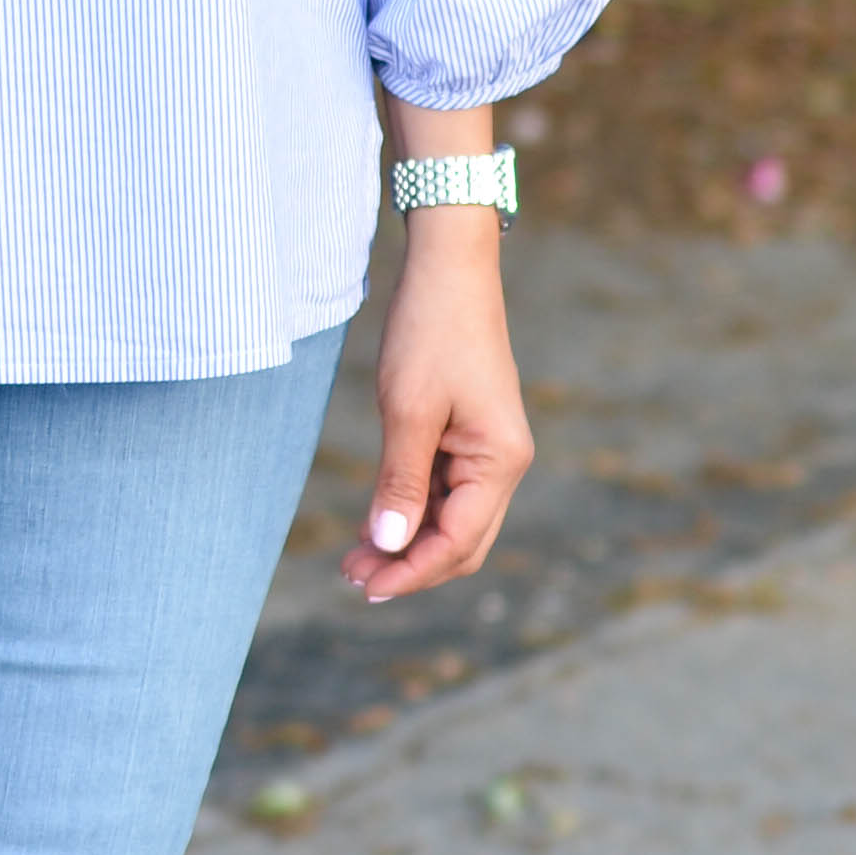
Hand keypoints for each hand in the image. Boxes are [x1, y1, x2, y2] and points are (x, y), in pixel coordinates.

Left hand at [340, 210, 533, 602]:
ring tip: (353, 556)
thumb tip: (389, 544)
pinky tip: (374, 520)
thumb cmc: (430, 332)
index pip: (458, 542)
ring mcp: (487, 449)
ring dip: (407, 540)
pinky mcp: (468, 435)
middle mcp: (503, 462)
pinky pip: (443, 489)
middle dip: (410, 565)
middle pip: (462, 542)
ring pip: (451, 519)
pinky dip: (411, 509)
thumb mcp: (407, 412)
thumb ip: (400, 483)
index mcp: (500, 461)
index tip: (366, 586)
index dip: (412, 572)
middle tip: (352, 577)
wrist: (448, 268)